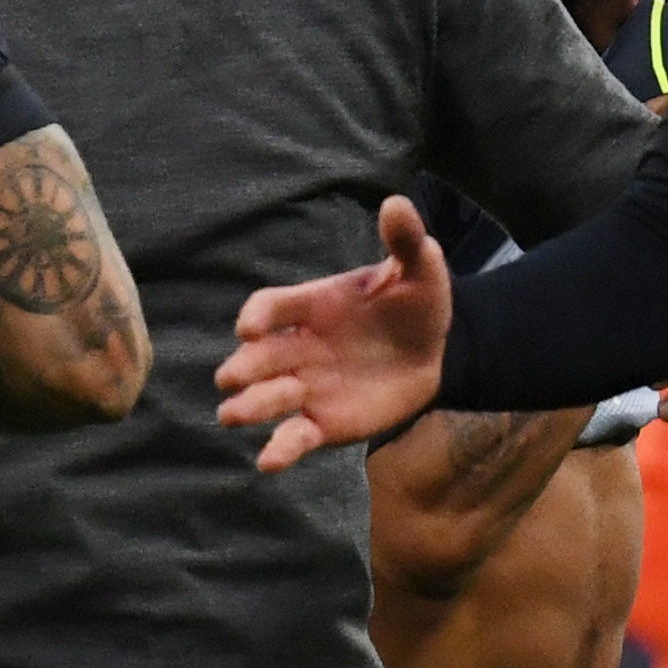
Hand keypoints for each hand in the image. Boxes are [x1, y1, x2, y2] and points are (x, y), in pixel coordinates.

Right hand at [214, 196, 449, 470]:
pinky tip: (267, 462)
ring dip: (248, 406)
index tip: (250, 326)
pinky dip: (280, 449)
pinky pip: (294, 437)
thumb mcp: (419, 270)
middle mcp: (300, 346)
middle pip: (258, 356)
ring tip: (232, 415)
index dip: (258, 315)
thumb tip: (397, 204)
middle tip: (230, 378)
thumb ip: (406, 241)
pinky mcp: (322, 422)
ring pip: (267, 398)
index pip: (272, 307)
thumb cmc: (418, 304)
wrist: (437, 352)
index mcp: (313, 305)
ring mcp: (307, 386)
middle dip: (242, 367)